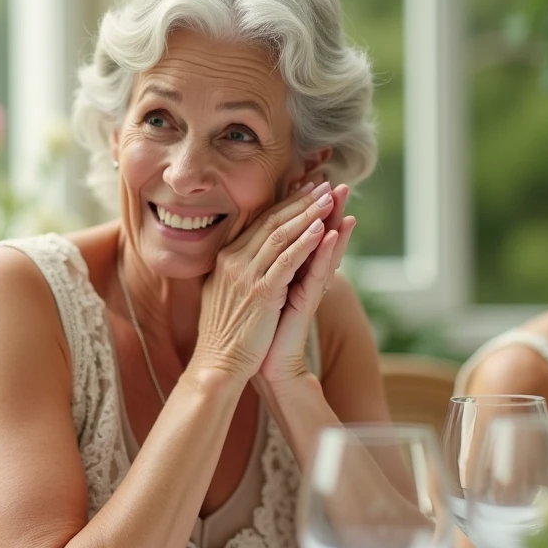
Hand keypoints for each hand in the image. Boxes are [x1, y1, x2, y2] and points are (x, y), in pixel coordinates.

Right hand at [191, 181, 335, 384]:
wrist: (218, 363)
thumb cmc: (224, 334)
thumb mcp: (223, 293)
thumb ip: (234, 271)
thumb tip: (242, 257)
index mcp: (225, 258)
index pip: (258, 222)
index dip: (284, 203)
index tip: (304, 188)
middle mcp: (233, 260)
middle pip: (271, 221)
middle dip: (300, 201)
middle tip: (323, 184)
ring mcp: (246, 275)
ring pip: (280, 235)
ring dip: (307, 214)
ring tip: (329, 198)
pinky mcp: (261, 292)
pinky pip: (286, 261)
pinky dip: (305, 244)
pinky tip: (321, 230)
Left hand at [259, 183, 354, 384]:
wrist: (256, 367)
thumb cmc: (252, 333)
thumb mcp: (252, 293)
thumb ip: (258, 271)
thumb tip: (245, 248)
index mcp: (283, 270)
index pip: (296, 233)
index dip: (301, 208)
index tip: (304, 181)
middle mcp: (297, 277)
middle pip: (315, 236)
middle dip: (324, 209)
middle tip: (335, 181)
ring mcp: (303, 289)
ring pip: (322, 250)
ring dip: (333, 222)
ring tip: (342, 198)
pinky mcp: (304, 304)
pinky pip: (317, 273)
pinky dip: (324, 253)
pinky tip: (332, 233)